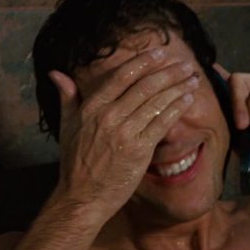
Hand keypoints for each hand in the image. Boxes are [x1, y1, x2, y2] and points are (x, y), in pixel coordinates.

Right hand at [48, 48, 199, 219]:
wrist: (83, 196)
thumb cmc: (76, 162)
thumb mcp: (66, 126)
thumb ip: (67, 97)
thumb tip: (57, 73)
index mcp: (92, 107)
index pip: (122, 76)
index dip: (144, 62)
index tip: (161, 53)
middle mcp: (109, 116)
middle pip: (145, 86)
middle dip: (169, 73)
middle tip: (186, 64)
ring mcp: (125, 132)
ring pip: (157, 102)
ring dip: (178, 87)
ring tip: (192, 79)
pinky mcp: (139, 149)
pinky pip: (163, 123)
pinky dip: (177, 108)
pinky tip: (188, 99)